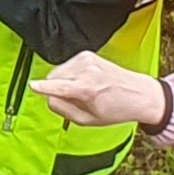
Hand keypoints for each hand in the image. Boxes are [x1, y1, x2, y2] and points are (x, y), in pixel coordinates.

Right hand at [35, 52, 170, 126]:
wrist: (140, 94)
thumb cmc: (116, 109)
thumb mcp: (88, 120)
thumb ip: (64, 110)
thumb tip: (48, 97)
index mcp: (87, 89)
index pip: (58, 87)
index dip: (42, 88)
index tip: (33, 86)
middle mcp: (86, 70)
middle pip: (52, 78)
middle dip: (56, 89)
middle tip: (75, 100)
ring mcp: (86, 59)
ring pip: (57, 71)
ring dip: (63, 81)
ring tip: (84, 90)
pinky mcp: (87, 54)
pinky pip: (66, 66)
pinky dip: (71, 74)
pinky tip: (86, 81)